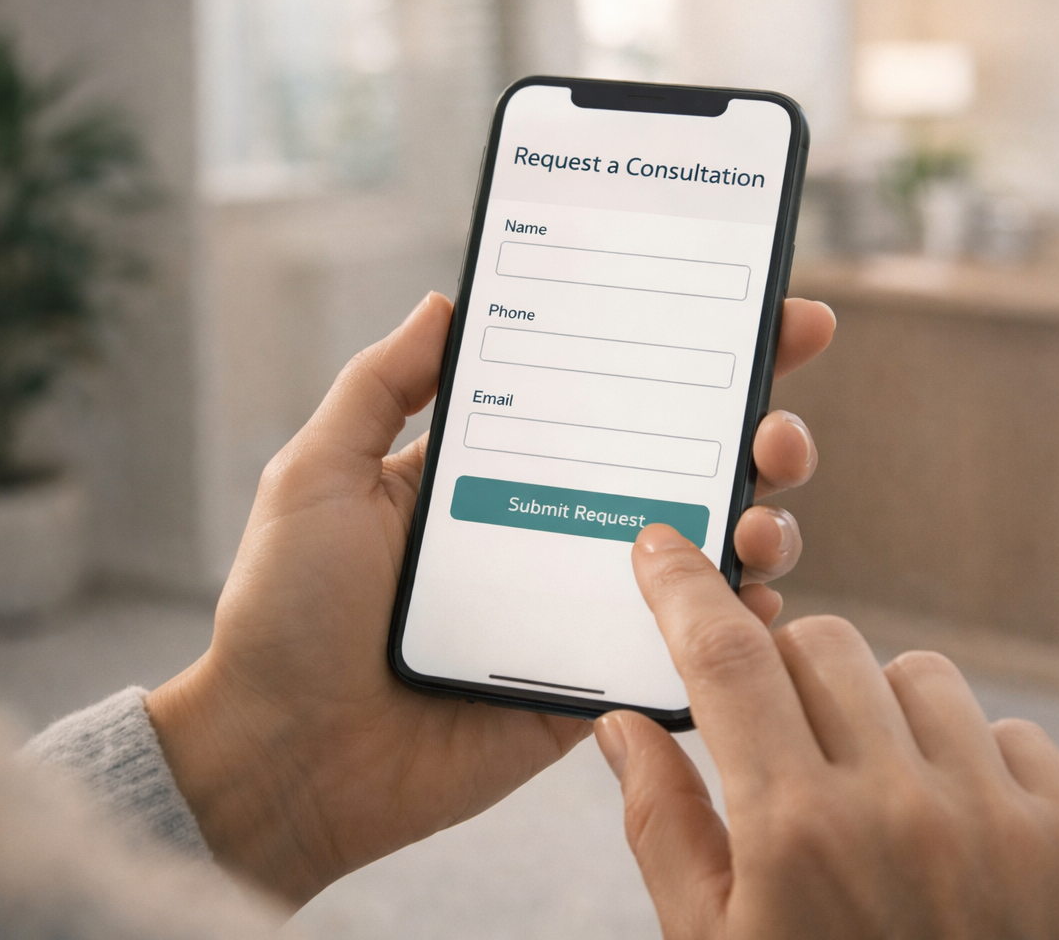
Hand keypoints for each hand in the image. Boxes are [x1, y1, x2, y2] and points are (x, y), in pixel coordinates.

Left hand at [146, 291, 835, 904]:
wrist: (281, 757)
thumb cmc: (286, 612)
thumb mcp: (318, 475)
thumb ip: (381, 386)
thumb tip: (444, 301)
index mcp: (503, 472)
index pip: (615, 397)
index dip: (697, 355)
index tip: (771, 316)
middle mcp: (558, 526)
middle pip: (686, 466)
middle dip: (758, 433)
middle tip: (777, 429)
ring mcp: (583, 607)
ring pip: (704, 552)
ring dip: (761, 522)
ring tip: (760, 517)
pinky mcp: (592, 682)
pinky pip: (686, 647)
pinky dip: (738, 620)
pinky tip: (755, 596)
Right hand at [595, 524, 1058, 939]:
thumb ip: (666, 832)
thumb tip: (623, 727)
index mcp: (794, 835)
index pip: (726, 660)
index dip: (685, 589)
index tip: (663, 548)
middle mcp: (900, 807)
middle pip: (825, 645)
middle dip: (785, 671)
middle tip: (777, 735)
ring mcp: (1000, 818)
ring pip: (919, 676)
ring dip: (879, 713)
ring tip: (872, 796)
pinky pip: (1009, 733)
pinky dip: (968, 762)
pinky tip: (951, 835)